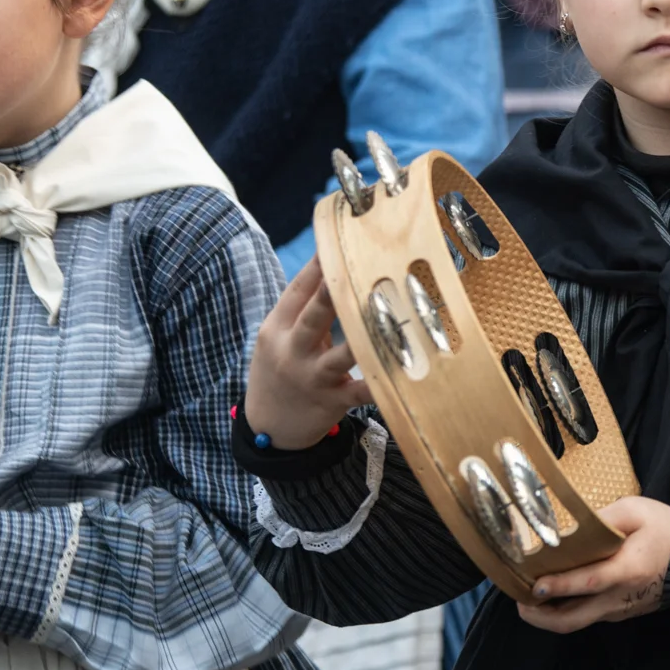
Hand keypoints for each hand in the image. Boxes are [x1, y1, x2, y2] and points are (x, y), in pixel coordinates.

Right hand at [246, 256, 373, 450]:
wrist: (268, 429)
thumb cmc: (279, 371)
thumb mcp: (277, 338)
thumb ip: (302, 309)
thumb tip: (331, 266)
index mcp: (276, 329)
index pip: (296, 291)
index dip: (315, 266)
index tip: (334, 240)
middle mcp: (291, 351)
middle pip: (313, 317)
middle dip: (330, 295)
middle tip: (349, 272)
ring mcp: (312, 377)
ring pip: (340, 355)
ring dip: (362, 339)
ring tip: (387, 320)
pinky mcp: (332, 401)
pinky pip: (360, 391)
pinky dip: (380, 384)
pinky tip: (401, 375)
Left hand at [516, 496, 669, 633]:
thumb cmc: (666, 530)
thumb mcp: (635, 510)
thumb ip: (603, 518)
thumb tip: (571, 528)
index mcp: (626, 571)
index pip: (586, 583)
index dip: (558, 586)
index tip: (533, 585)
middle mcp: (619, 598)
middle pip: (572, 620)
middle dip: (540, 616)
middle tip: (519, 601)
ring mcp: (620, 610)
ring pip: (577, 622)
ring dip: (549, 615)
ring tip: (528, 598)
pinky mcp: (621, 613)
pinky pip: (588, 617)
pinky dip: (566, 610)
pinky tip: (553, 596)